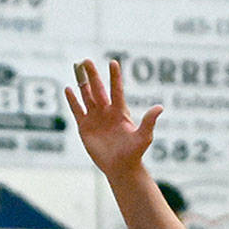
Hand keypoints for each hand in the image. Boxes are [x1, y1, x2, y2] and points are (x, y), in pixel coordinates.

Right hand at [64, 58, 161, 176]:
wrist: (120, 167)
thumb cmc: (134, 153)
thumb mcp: (143, 137)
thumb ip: (149, 121)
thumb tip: (160, 107)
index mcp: (120, 111)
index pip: (116, 90)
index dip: (115, 77)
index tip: (113, 63)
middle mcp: (107, 111)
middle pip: (98, 89)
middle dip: (92, 75)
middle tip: (86, 61)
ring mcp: (95, 118)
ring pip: (87, 96)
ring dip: (82, 83)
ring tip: (76, 69)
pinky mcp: (85, 127)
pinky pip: (77, 111)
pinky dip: (73, 101)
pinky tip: (68, 89)